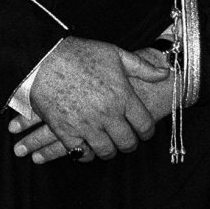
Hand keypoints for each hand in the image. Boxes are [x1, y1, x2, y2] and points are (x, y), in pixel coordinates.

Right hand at [9, 39, 172, 163]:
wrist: (43, 59)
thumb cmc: (80, 54)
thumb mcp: (115, 54)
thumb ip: (142, 67)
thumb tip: (165, 73)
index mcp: (123, 96)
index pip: (144, 125)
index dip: (147, 131)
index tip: (143, 131)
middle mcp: (108, 114)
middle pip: (127, 143)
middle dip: (129, 144)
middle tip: (127, 142)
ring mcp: (87, 125)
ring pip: (106, 151)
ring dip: (110, 151)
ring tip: (109, 146)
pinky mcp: (66, 132)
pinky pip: (81, 154)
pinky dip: (86, 154)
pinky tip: (88, 148)